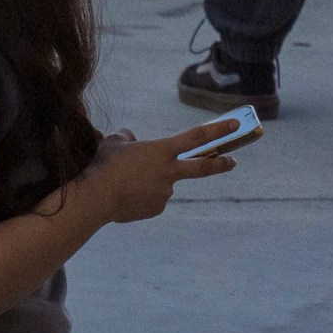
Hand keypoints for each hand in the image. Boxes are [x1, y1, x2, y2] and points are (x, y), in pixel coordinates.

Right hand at [88, 122, 238, 224]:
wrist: (96, 197)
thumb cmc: (104, 166)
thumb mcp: (113, 142)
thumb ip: (126, 137)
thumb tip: (130, 137)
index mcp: (162, 150)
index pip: (197, 136)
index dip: (219, 129)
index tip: (235, 124)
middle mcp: (169, 171)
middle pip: (202, 167)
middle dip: (221, 164)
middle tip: (232, 162)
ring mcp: (165, 192)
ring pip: (163, 184)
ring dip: (150, 182)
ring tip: (124, 183)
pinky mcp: (156, 208)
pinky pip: (152, 199)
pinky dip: (142, 196)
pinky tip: (125, 196)